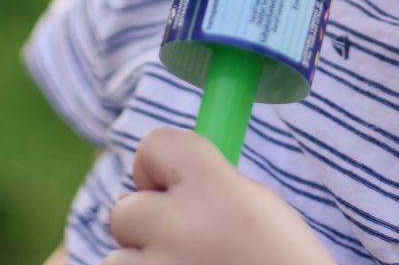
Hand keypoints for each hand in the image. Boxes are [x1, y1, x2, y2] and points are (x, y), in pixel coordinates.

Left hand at [104, 127, 336, 264]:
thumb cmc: (281, 258)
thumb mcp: (254, 203)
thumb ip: (204, 186)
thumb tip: (152, 190)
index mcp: (211, 184)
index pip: (152, 145)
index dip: (157, 166)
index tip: (171, 187)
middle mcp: (179, 225)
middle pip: (124, 210)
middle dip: (145, 225)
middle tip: (182, 242)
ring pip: (117, 260)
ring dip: (143, 263)